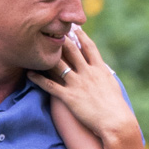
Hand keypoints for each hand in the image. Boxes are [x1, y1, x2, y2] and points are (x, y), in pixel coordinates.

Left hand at [27, 29, 137, 144]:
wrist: (116, 122)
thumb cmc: (118, 108)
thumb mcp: (113, 86)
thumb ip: (106, 77)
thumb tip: (104, 72)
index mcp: (100, 69)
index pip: (89, 47)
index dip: (81, 36)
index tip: (75, 27)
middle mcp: (88, 73)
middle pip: (72, 50)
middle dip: (61, 39)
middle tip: (51, 29)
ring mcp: (77, 84)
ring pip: (59, 64)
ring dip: (47, 56)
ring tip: (36, 48)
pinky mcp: (69, 97)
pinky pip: (50, 85)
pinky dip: (39, 79)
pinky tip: (30, 74)